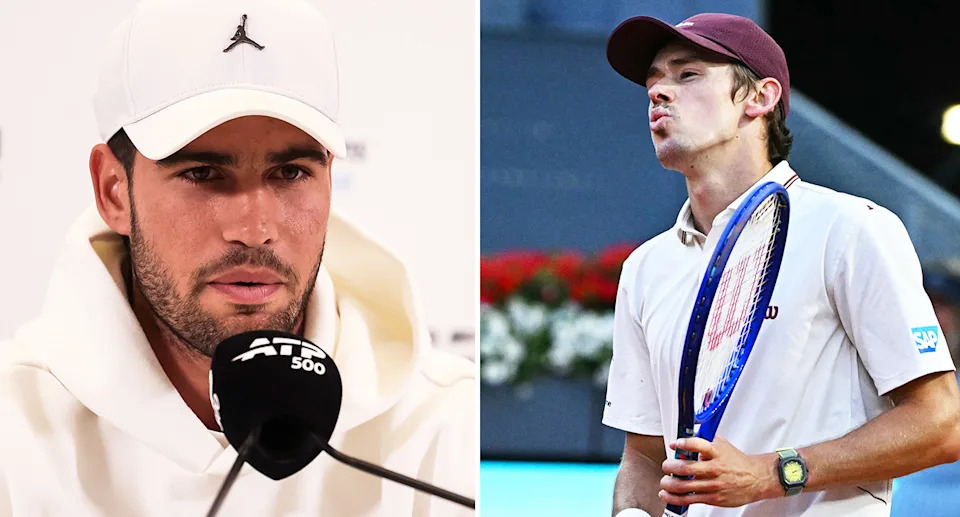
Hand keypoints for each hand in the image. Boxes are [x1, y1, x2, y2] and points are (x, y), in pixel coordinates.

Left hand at [658, 436, 780, 507]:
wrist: (755, 479)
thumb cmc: (736, 461)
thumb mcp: (721, 444)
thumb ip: (704, 437)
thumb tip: (687, 430)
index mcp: (716, 452)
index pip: (698, 444)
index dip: (683, 443)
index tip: (674, 444)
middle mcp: (714, 469)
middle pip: (686, 468)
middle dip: (670, 466)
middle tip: (666, 465)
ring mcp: (713, 485)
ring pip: (684, 486)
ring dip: (669, 483)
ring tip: (665, 481)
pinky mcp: (712, 498)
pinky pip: (689, 499)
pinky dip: (674, 497)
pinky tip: (667, 494)